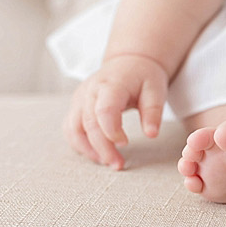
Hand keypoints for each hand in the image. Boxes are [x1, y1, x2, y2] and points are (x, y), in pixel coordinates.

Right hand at [64, 54, 169, 169]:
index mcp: (111, 85)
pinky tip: (95, 154)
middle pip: (89, 124)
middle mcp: (90, 91)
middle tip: (118, 165)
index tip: (125, 144)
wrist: (128, 62)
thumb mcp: (156, 90)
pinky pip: (70, 129)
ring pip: (73, 129)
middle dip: (102, 148)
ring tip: (106, 162)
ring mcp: (80, 99)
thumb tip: (151, 134)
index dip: (111, 131)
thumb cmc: (143, 76)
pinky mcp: (76, 106)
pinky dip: (79, 144)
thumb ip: (153, 111)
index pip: (104, 110)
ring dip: (87, 149)